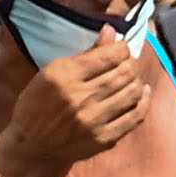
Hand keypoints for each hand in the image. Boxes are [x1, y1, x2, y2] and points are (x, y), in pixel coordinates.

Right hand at [0, 28, 151, 176]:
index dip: (122, 48)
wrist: (32, 146)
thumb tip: (111, 30)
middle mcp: (79, 97)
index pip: (108, 56)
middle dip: (131, 64)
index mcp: (63, 76)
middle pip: (124, 73)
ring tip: (132, 78)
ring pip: (132, 92)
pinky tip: (142, 93)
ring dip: (137, 81)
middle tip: (128, 63)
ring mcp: (93, 120)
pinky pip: (135, 116)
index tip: (122, 49)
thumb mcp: (52, 73)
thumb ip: (85, 54)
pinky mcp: (103, 138)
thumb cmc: (39, 104)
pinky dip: (143, 101)